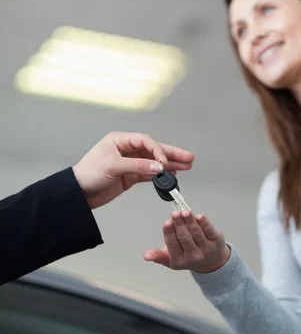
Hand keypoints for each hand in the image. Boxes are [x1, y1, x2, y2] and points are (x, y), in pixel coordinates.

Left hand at [72, 132, 193, 208]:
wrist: (78, 193)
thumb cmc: (88, 174)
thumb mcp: (113, 167)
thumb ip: (137, 166)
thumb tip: (158, 168)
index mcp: (120, 140)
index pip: (146, 141)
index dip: (158, 150)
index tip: (164, 162)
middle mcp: (126, 149)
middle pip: (154, 149)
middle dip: (171, 154)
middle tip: (188, 157)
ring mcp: (130, 163)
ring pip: (154, 162)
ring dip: (170, 165)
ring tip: (186, 166)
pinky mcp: (130, 176)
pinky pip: (149, 173)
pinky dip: (160, 176)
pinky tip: (172, 176)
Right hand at [144, 210, 230, 272]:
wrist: (211, 262)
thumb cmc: (188, 257)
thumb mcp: (171, 259)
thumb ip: (158, 256)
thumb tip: (146, 255)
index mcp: (179, 260)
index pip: (172, 244)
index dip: (169, 232)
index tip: (167, 222)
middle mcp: (193, 256)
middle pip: (184, 237)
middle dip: (179, 224)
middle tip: (175, 213)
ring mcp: (206, 249)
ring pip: (196, 233)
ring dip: (190, 221)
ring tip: (185, 212)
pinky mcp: (216, 241)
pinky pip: (209, 231)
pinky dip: (204, 223)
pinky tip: (199, 216)